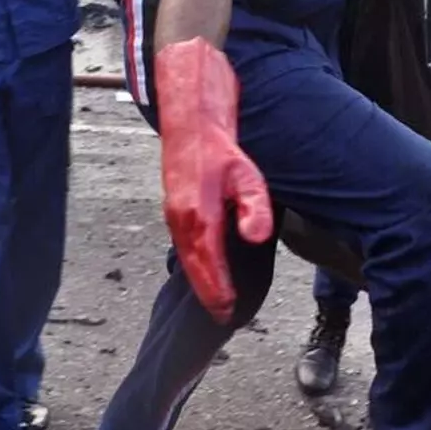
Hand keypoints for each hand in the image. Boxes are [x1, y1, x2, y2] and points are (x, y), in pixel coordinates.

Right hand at [155, 38, 273, 323]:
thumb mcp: (246, 172)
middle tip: (226, 317)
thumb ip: (253, 206)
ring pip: (188, 256)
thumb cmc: (218, 141)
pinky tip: (212, 266)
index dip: (218, 293)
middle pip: (194, 268)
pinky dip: (198, 260)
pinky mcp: (177, 203)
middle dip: (210, 294)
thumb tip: (255, 238)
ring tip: (220, 301)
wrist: (190, 111)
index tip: (229, 314)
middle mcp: (180, 219)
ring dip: (203, 279)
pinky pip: (187, 242)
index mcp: (196, 215)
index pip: (207, 267)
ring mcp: (175, 212)